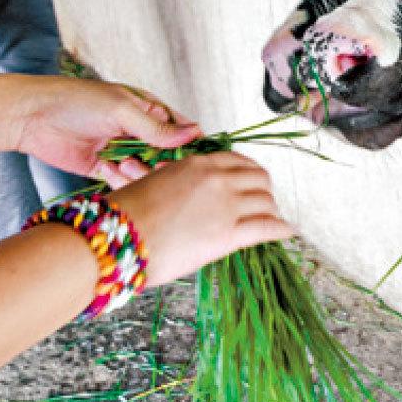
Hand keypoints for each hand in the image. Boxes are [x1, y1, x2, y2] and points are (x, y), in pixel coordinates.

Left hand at [10, 75, 201, 186]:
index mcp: (149, 111)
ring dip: (139, 173)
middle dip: (163, 164)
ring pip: (147, 173)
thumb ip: (158, 129)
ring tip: (121, 164)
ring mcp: (122, 151)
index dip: (189, 146)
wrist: (32, 116)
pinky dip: (120, 180)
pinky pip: (124, 182)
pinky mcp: (105, 169)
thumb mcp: (122, 111)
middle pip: (167, 157)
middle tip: (154, 166)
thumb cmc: (78, 101)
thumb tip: (195, 134)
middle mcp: (140, 132)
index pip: (182, 131)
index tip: (187, 159)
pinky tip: (106, 168)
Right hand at [107, 152, 293, 285]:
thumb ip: (179, 184)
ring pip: (266, 202)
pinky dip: (281, 229)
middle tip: (264, 202)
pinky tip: (286, 232)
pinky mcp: (230, 234)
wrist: (115, 240)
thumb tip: (187, 196)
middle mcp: (217, 179)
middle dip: (264, 190)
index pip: (237, 161)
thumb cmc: (124, 217)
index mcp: (196, 163)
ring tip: (272, 219)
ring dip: (271, 210)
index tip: (251, 181)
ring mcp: (226, 205)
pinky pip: (267, 227)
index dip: (249, 172)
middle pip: (259, 178)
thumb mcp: (154, 184)